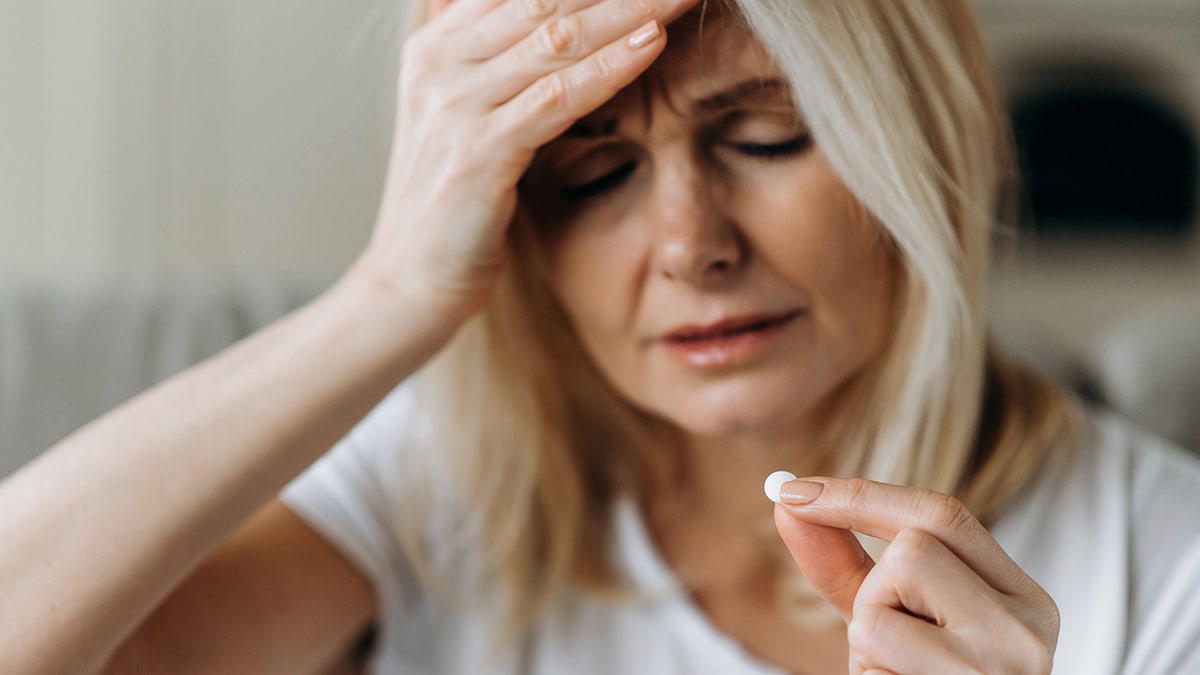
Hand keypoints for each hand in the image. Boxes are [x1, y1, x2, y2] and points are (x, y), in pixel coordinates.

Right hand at [349, 0, 696, 321]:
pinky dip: (608, 68)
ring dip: (630, 9)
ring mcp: (455, 105)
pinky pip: (555, 99)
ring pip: (556, 38)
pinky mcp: (477, 153)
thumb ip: (496, 66)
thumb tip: (537, 22)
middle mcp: (441, 63)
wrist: (408, 283)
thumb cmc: (452, 205)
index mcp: (438, 46)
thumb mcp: (470, 121)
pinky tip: (652, 44)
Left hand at [773, 478, 1058, 674]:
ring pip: (880, 612)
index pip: (942, 514)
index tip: (791, 488)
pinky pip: (873, 666)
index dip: (859, 494)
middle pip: (912, 551)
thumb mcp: (892, 621)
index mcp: (1023, 599)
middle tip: (889, 641)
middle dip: (873, 591)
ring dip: (864, 643)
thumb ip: (844, 562)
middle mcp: (1027, 634)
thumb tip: (786, 498)